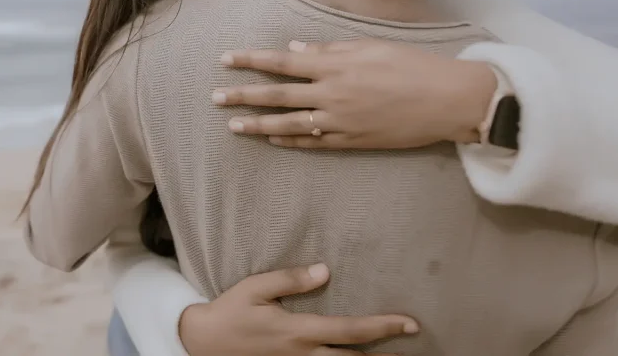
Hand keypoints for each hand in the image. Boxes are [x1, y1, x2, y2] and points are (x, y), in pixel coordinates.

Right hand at [178, 264, 417, 355]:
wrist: (202, 343)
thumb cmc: (230, 311)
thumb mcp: (255, 288)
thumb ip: (290, 279)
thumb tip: (325, 270)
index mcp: (298, 331)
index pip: (350, 330)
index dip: (383, 327)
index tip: (410, 323)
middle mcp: (303, 354)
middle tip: (415, 348)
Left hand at [212, 38, 496, 148]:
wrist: (448, 101)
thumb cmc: (412, 65)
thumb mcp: (370, 48)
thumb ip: (329, 49)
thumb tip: (294, 49)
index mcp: (335, 65)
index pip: (281, 61)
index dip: (251, 61)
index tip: (225, 59)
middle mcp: (332, 94)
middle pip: (277, 95)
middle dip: (243, 96)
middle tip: (215, 98)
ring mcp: (340, 121)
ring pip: (289, 124)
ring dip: (259, 125)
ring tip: (234, 125)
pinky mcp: (352, 141)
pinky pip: (313, 143)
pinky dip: (290, 141)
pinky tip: (272, 140)